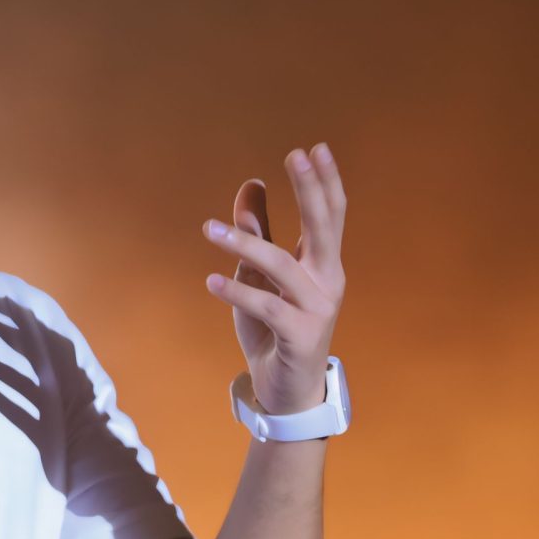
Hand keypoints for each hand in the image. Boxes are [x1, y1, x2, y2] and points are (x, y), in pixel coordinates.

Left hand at [201, 141, 348, 413]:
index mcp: (322, 264)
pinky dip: (237, 293)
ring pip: (283, 266)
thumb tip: (251, 184)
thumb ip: (258, 232)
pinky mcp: (300, 335)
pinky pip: (267, 306)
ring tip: (208, 230)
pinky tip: (211, 282)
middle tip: (295, 156)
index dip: (324, 181)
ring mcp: (317, 308)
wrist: (285, 390)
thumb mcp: (259, 276)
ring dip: (245, 244)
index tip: (314, 148)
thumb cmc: (273, 330)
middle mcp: (327, 281)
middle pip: (323, 227)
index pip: (330, 215)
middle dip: (310, 190)